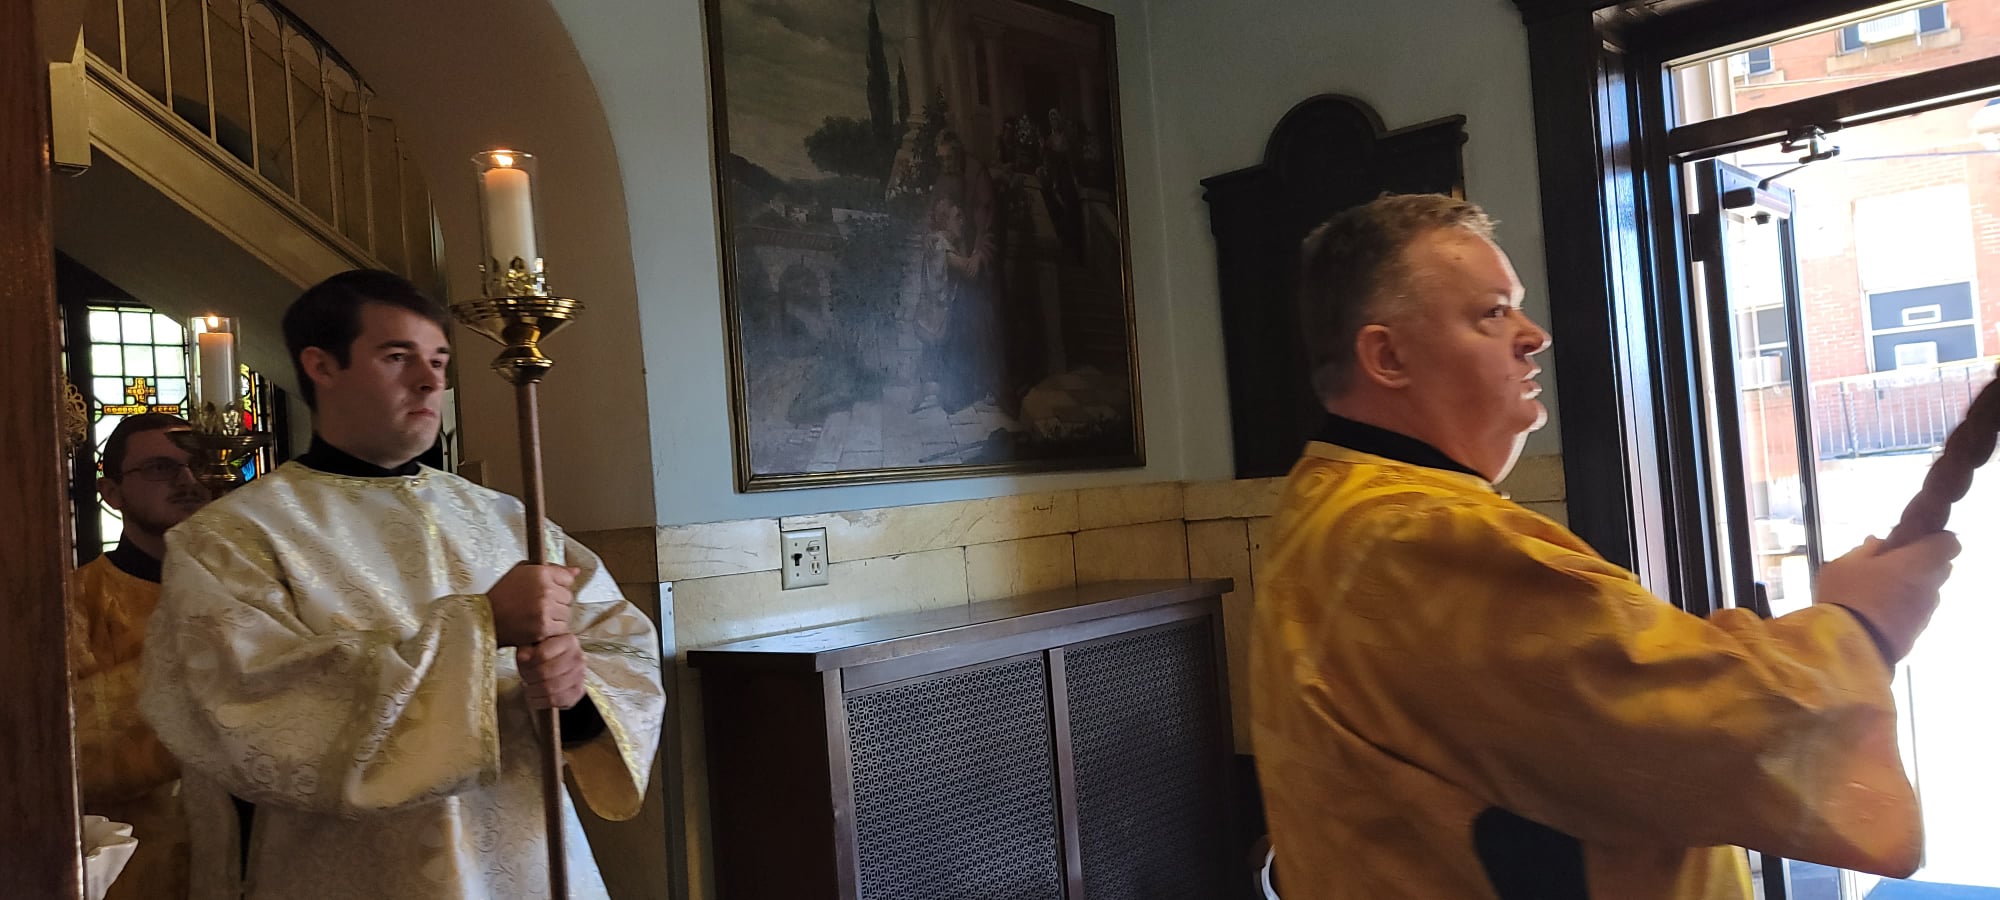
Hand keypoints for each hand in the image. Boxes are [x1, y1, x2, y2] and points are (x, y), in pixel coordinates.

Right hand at [488, 563, 578, 647]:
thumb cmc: (502, 595)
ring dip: (555, 617)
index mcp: (540, 573)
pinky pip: (561, 628)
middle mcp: (545, 590)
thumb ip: (552, 569)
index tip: (545, 590)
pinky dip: (551, 630)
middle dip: (556, 602)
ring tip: (535, 616)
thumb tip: (576, 571)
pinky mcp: (544, 627)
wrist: (486, 618)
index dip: (557, 585)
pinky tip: (536, 625)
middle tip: (536, 605)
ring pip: (566, 613)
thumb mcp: (522, 571)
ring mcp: (545, 610)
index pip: (567, 578)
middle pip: (568, 597)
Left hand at [517, 633, 587, 709]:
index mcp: (568, 640)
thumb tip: (523, 657)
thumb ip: (526, 647)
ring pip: (550, 688)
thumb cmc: (543, 652)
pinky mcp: (578, 692)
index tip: (521, 663)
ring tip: (528, 686)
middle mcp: (578, 657)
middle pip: (545, 673)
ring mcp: (580, 675)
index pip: (542, 654)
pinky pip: (555, 700)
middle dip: (528, 677)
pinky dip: (540, 701)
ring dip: (532, 690)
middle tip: (523, 677)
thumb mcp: (533, 643)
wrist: (559, 663)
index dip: (526, 661)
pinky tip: (534, 697)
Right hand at [1815, 532, 1960, 660]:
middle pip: (1940, 567)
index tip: (1916, 540)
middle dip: (1922, 563)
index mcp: (1916, 562)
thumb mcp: (1844, 565)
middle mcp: (1929, 585)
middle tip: (1894, 564)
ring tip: (1882, 592)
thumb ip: (1865, 550)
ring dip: (1913, 587)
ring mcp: (1926, 611)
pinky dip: (1906, 607)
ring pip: (1928, 591)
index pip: (1949, 543)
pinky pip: (1917, 611)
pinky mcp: (1918, 632)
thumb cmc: (1847, 597)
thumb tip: (1877, 543)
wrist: (1850, 647)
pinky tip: (1880, 612)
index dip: (1936, 539)